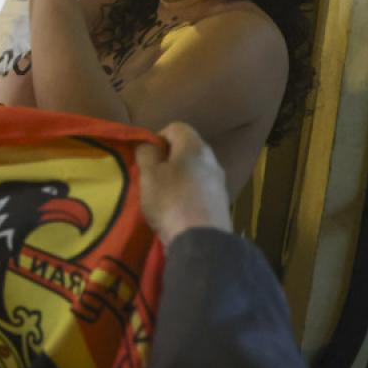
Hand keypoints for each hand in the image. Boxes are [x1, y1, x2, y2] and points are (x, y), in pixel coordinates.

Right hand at [135, 122, 231, 248]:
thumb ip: (146, 154)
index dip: (158, 137)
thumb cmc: (171, 201)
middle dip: (168, 158)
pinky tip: (178, 208)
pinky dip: (188, 192)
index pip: (176, 127)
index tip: (147, 157)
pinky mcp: (221, 201)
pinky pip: (201, 187)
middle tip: (152, 176)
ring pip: (194, 169)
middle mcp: (212, 159)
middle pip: (187, 148)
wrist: (202, 241)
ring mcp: (219, 181)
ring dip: (179, 176)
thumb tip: (148, 144)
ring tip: (163, 195)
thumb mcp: (149, 175)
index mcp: (194, 146)